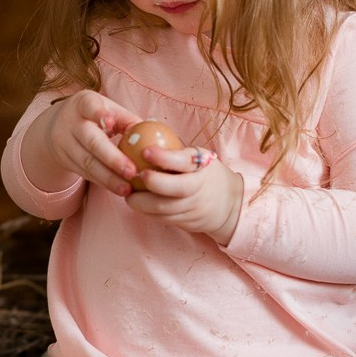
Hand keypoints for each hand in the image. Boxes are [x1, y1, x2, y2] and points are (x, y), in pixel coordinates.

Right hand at [22, 90, 142, 195]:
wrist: (56, 126)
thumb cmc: (93, 115)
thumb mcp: (106, 109)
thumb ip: (127, 120)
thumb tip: (154, 135)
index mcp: (83, 103)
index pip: (89, 106)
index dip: (99, 114)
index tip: (110, 122)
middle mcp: (70, 122)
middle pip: (91, 141)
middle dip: (112, 158)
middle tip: (132, 172)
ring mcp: (65, 143)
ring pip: (87, 163)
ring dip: (108, 178)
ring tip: (127, 189)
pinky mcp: (65, 160)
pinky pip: (85, 173)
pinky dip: (103, 182)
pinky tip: (118, 189)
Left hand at [126, 144, 242, 243]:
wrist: (228, 205)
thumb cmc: (204, 174)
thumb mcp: (198, 158)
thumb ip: (177, 151)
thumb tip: (143, 134)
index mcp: (202, 166)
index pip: (185, 161)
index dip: (164, 157)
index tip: (145, 151)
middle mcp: (199, 188)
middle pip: (176, 189)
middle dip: (152, 183)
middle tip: (134, 176)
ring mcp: (192, 207)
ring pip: (164, 208)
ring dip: (141, 202)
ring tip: (128, 192)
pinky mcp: (185, 222)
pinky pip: (162, 218)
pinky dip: (146, 212)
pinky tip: (137, 203)